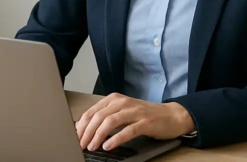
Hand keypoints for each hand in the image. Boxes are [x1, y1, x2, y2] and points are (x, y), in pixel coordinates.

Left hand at [75, 93, 194, 151]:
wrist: (171, 115)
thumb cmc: (145, 115)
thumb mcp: (123, 112)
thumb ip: (106, 117)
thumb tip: (84, 129)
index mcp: (115, 99)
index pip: (92, 111)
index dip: (81, 126)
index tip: (75, 138)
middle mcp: (123, 102)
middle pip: (99, 116)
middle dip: (87, 132)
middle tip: (81, 145)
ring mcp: (135, 111)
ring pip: (110, 122)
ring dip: (98, 135)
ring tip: (92, 146)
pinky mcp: (145, 122)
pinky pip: (128, 130)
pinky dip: (115, 139)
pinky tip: (108, 146)